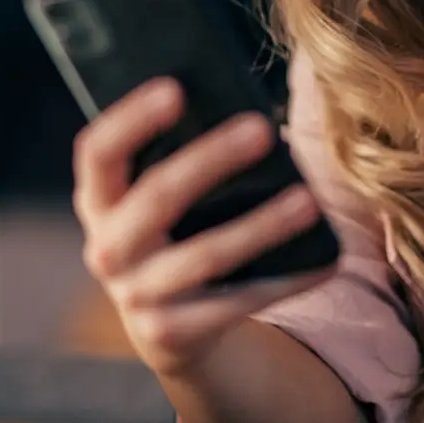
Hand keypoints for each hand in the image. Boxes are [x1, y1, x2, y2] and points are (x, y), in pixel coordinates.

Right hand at [73, 78, 334, 376]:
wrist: (168, 328)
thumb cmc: (177, 234)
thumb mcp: (158, 200)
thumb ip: (179, 158)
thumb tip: (242, 104)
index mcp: (98, 201)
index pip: (98, 152)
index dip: (130, 119)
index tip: (176, 88)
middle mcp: (106, 250)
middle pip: (156, 198)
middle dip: (210, 160)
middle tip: (262, 127)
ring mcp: (135, 296)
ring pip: (204, 257)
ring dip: (261, 226)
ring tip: (309, 200)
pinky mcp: (171, 334)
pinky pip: (238, 302)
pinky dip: (286, 281)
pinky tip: (325, 261)